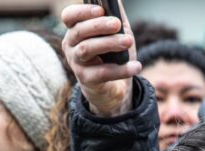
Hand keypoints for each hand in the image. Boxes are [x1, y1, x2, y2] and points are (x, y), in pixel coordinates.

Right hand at [62, 1, 141, 116]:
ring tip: (129, 41)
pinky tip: (135, 66)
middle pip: (79, 31)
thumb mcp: (115, 33)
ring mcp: (76, 63)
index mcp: (75, 30)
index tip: (100, 10)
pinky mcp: (86, 80)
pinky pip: (102, 72)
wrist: (113, 86)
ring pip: (87, 49)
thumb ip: (115, 15)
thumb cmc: (112, 55)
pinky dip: (121, 69)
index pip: (69, 16)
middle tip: (118, 24)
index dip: (82, 11)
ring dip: (109, 43)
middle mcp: (70, 45)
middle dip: (99, 26)